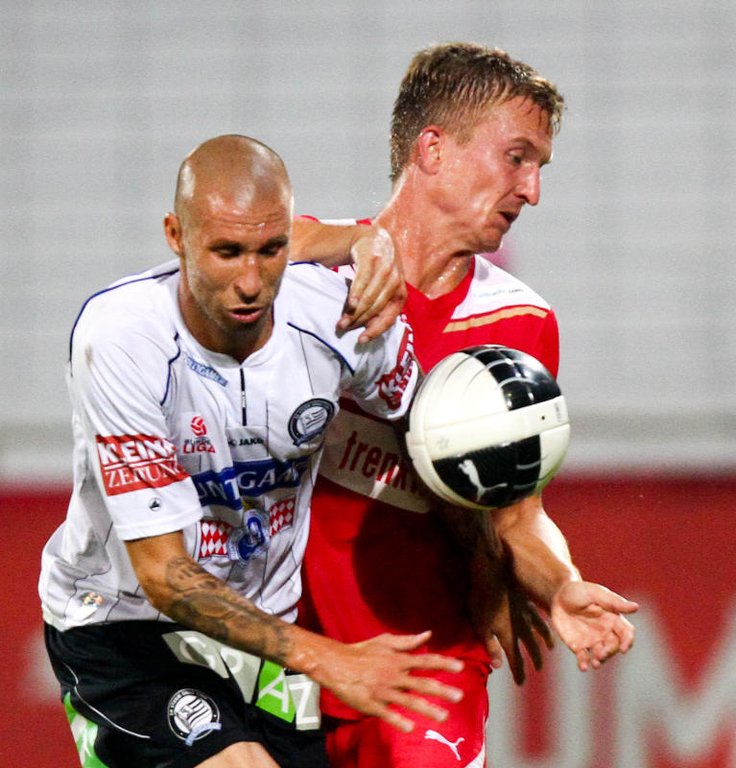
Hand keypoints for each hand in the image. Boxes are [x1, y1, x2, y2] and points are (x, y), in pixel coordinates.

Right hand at [321, 630, 463, 732]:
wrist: (336, 664)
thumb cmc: (362, 651)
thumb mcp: (384, 642)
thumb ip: (407, 641)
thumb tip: (427, 635)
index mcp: (397, 659)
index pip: (425, 661)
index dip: (443, 663)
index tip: (460, 667)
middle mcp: (393, 675)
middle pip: (421, 683)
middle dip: (441, 690)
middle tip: (459, 696)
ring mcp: (383, 690)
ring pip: (408, 701)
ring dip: (427, 708)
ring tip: (443, 717)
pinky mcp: (371, 704)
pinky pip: (386, 713)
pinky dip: (397, 720)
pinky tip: (410, 728)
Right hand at [338, 226, 406, 342]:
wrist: (368, 236)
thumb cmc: (372, 266)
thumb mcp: (381, 284)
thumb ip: (379, 302)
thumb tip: (370, 327)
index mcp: (401, 287)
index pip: (392, 313)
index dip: (378, 329)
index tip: (362, 340)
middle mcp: (396, 276)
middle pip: (378, 305)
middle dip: (361, 321)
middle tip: (344, 329)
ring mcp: (386, 265)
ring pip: (371, 294)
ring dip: (356, 311)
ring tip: (342, 322)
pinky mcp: (372, 256)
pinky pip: (364, 279)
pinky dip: (357, 293)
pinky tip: (350, 304)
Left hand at [487, 587, 554, 684]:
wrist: (494, 574)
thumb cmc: (482, 600)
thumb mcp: (480, 626)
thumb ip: (490, 646)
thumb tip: (499, 666)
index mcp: (508, 637)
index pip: (516, 660)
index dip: (518, 673)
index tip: (520, 683)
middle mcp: (521, 628)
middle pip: (531, 648)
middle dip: (534, 660)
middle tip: (538, 669)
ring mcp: (526, 614)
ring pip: (540, 632)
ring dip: (545, 642)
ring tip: (549, 648)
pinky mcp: (527, 601)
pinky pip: (539, 617)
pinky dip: (544, 624)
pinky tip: (545, 623)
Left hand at [550, 581, 638, 670]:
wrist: (557, 595)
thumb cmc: (579, 590)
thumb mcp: (595, 593)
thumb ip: (614, 602)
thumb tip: (636, 607)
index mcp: (613, 619)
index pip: (626, 633)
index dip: (627, 642)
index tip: (623, 649)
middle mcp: (605, 632)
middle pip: (614, 647)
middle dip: (609, 652)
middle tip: (600, 654)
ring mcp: (592, 641)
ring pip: (601, 655)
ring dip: (599, 661)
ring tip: (594, 663)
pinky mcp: (578, 646)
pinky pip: (583, 658)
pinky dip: (584, 664)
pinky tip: (583, 667)